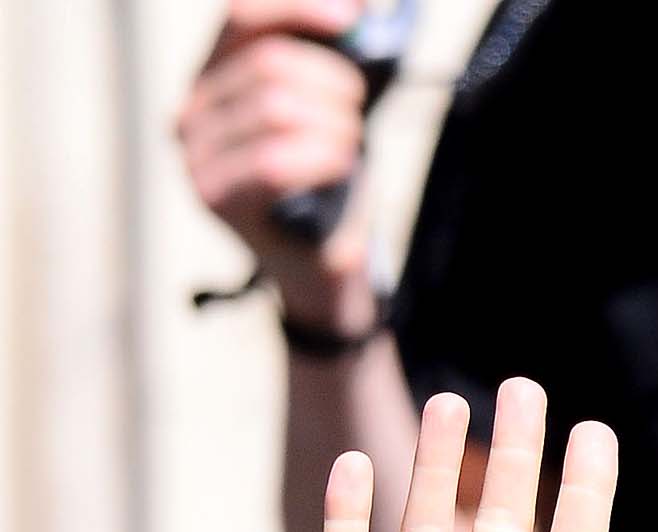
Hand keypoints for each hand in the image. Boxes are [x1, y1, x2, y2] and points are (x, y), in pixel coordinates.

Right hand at [175, 3, 374, 326]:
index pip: (243, 16)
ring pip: (276, 107)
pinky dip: (322, 158)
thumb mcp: (323, 112)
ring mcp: (196, 154)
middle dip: (331, 84)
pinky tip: (341, 166)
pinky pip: (272, 160)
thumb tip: (355, 8)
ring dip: (334, 125)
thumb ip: (325, 59)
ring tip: (349, 146)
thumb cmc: (323, 185)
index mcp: (211, 75)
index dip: (298, 9)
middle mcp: (190, 109)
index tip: (352, 20)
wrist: (318, 268)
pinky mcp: (214, 197)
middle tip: (356, 116)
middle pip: (269, 64)